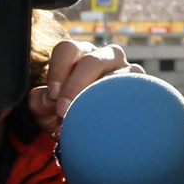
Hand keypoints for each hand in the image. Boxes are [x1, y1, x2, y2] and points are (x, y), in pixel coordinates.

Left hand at [27, 39, 142, 134]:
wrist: (100, 134)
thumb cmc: (71, 115)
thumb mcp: (48, 112)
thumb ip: (40, 103)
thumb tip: (47, 99)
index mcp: (79, 54)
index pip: (67, 49)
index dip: (58, 70)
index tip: (54, 95)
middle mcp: (104, 56)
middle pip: (90, 60)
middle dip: (75, 86)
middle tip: (64, 111)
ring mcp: (126, 69)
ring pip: (115, 75)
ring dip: (98, 97)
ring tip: (89, 119)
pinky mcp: (143, 84)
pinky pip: (134, 88)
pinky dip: (120, 104)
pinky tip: (112, 118)